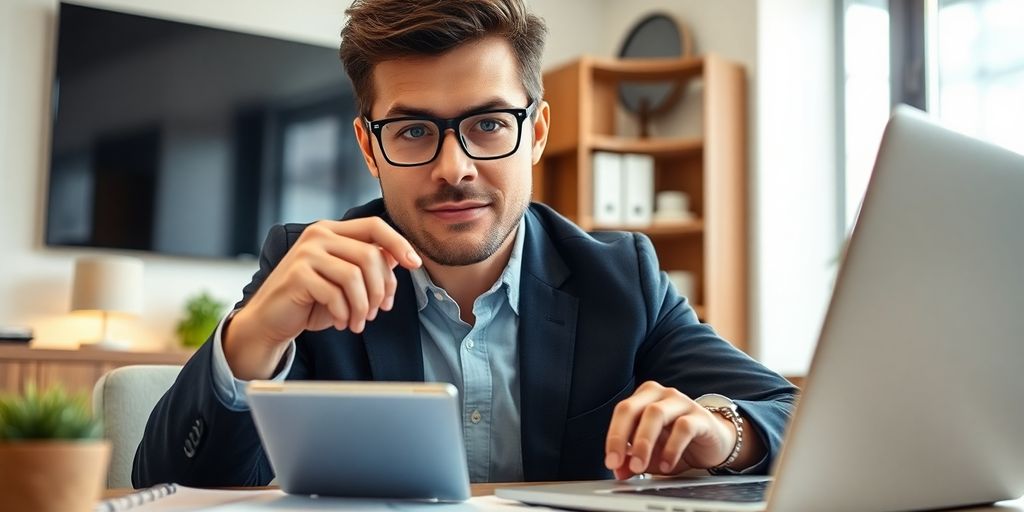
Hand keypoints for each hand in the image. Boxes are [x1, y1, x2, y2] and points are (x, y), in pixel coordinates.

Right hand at [224, 218, 421, 378]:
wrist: (271, 320)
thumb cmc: (312, 300)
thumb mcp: (345, 281)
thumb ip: (368, 265)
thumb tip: (399, 258)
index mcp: (332, 231)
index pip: (374, 226)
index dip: (399, 243)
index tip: (415, 264)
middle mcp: (318, 235)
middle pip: (370, 255)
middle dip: (381, 289)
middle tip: (377, 311)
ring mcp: (306, 253)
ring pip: (355, 276)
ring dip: (363, 306)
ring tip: (358, 322)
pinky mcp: (297, 274)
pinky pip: (335, 293)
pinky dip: (343, 313)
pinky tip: (340, 322)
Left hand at [604, 381, 737, 479]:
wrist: (715, 442)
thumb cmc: (678, 442)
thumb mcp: (651, 454)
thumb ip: (632, 460)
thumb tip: (618, 470)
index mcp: (644, 398)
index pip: (622, 412)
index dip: (613, 437)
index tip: (611, 461)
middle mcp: (661, 395)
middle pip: (632, 408)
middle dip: (621, 437)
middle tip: (620, 463)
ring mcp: (681, 402)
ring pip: (656, 414)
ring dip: (643, 442)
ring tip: (640, 467)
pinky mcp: (701, 417)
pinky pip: (684, 427)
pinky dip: (672, 448)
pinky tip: (667, 465)